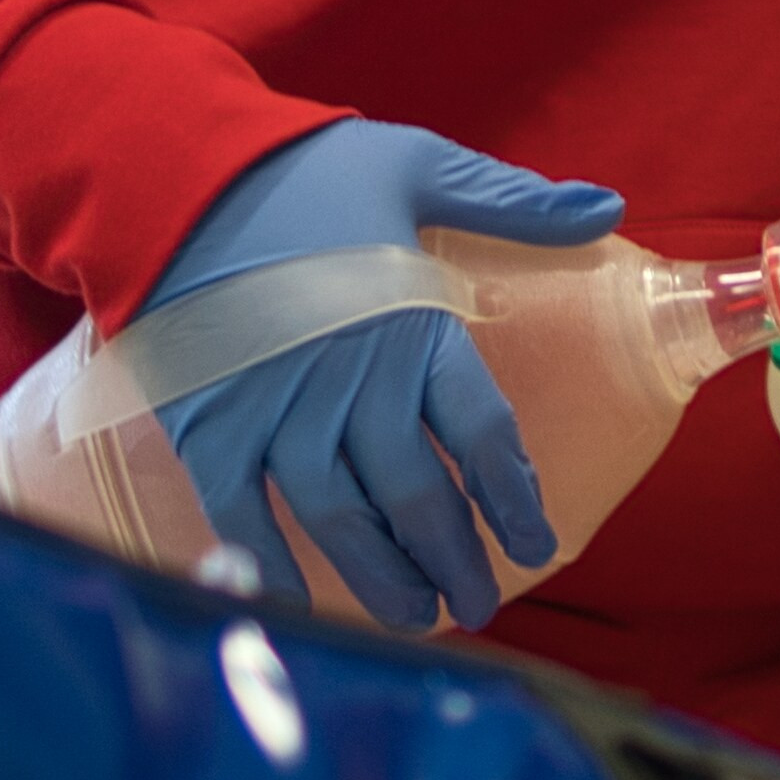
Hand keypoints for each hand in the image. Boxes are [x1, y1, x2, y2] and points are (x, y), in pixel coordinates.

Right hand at [146, 119, 617, 631]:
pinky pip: (243, 517)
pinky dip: (270, 565)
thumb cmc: (300, 167)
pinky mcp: (209, 427)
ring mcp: (275, 412)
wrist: (172, 170)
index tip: (538, 541)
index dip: (513, 496)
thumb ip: (510, 200)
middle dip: (454, 557)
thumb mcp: (417, 165)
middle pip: (417, 495)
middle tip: (478, 601)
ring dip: (383, 577)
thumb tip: (607, 206)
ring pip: (342, 520)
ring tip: (414, 615)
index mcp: (411, 326)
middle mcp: (350, 382)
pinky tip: (297, 603)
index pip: (483, 433)